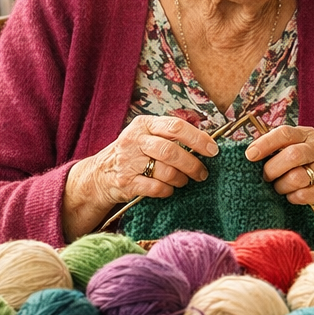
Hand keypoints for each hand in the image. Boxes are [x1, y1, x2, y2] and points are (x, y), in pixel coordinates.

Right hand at [62, 115, 216, 237]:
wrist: (100, 174)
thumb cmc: (133, 153)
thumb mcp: (147, 135)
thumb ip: (171, 133)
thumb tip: (206, 139)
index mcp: (144, 124)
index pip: (176, 127)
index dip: (198, 139)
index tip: (213, 150)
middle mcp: (135, 140)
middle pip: (171, 151)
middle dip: (192, 164)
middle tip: (202, 173)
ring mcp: (128, 161)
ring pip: (166, 171)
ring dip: (181, 179)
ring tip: (184, 181)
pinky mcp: (126, 182)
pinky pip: (156, 188)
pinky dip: (167, 190)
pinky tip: (169, 189)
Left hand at [246, 125, 313, 220]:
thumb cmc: (304, 163)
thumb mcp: (294, 147)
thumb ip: (276, 147)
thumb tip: (249, 152)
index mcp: (307, 134)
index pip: (285, 133)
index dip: (266, 143)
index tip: (250, 155)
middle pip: (293, 155)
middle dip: (272, 169)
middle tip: (266, 177)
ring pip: (297, 178)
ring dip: (281, 186)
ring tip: (280, 187)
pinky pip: (303, 195)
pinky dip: (292, 197)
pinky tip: (292, 195)